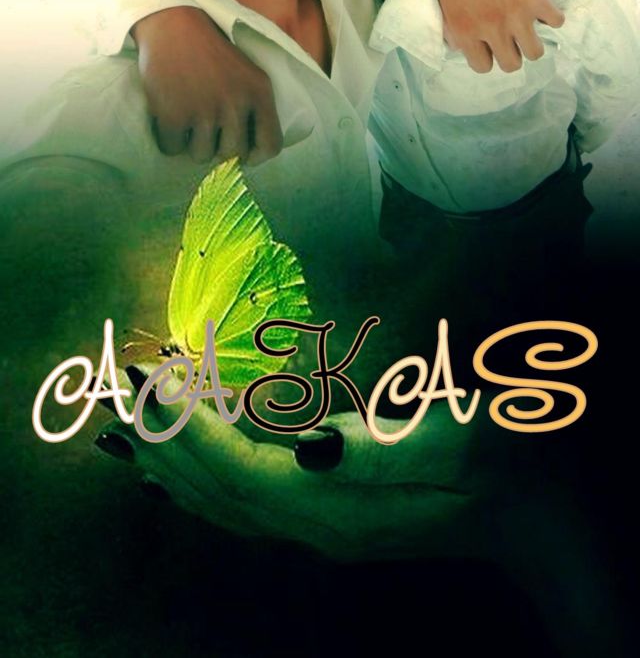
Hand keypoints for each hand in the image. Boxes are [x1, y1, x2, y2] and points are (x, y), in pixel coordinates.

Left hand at [95, 373, 629, 653]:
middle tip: (118, 390)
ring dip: (170, 466)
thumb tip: (308, 447)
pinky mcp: (328, 520)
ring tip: (122, 432)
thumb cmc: (500, 459)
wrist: (535, 513)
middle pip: (216, 492)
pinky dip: (199, 486)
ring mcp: (320, 531)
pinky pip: (242, 508)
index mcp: (340, 506)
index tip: (149, 381)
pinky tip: (176, 474)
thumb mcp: (455, 440)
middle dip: (162, 441)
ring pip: (222, 505)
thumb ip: (378, 449)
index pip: (239, 469)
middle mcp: (318, 527)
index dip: (189, 427)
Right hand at [133, 6, 282, 163]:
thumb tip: (251, 155)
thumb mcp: (248, 74)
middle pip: (232, 154)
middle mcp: (236, 103)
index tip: (242, 152)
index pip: (271, 145)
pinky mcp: (173, 114)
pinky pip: (172, 149)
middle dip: (217, 145)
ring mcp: (204, 110)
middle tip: (205, 124)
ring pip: (201, 155)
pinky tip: (169, 116)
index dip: (256, 155)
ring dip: (191, 143)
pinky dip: (168, 138)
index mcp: (259, 92)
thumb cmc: (211, 54)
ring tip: (187, 115)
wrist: (173, 26)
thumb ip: (254, 109)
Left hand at [434, 0, 564, 72]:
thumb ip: (453, 31)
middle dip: (511, 53)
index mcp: (465, 33)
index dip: (487, 56)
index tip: (490, 44)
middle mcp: (491, 30)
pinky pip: (556, 22)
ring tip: (528, 28)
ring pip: (535, 53)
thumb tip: (462, 49)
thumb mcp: (443, 4)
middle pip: (512, 65)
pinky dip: (552, 16)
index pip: (483, 67)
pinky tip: (542, 7)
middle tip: (510, 38)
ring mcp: (516, 16)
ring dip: (532, 42)